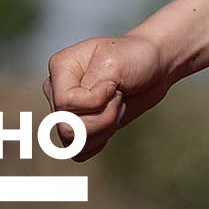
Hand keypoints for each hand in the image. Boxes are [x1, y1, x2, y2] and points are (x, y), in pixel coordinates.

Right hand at [42, 33, 172, 161]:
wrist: (152, 67)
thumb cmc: (135, 57)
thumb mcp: (114, 63)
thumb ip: (90, 89)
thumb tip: (73, 115)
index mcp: (60, 67)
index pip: (64, 103)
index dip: (94, 102)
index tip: (112, 86)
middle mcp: (56, 89)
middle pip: (68, 127)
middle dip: (103, 118)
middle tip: (118, 97)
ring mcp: (65, 110)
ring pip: (74, 142)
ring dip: (105, 127)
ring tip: (117, 106)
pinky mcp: (77, 127)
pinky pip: (80, 152)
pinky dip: (101, 140)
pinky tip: (112, 120)